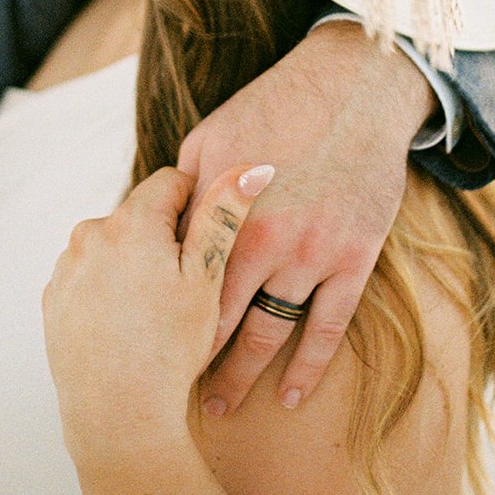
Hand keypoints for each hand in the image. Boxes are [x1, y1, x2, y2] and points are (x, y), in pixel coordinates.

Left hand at [42, 162, 273, 468]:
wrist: (118, 416)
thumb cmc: (171, 348)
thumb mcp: (209, 278)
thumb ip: (224, 214)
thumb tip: (252, 166)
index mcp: (131, 221)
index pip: (171, 183)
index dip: (194, 208)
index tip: (202, 245)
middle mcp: (90, 233)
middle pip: (139, 215)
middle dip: (162, 238)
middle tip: (180, 286)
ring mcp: (66, 266)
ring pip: (113, 245)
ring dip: (133, 261)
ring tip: (152, 310)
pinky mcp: (52, 296)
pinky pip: (89, 274)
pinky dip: (108, 288)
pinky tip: (126, 323)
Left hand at [177, 23, 435, 414]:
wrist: (354, 89)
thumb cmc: (275, 106)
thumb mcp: (211, 137)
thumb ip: (183, 191)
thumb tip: (154, 233)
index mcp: (220, 206)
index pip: (179, 275)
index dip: (157, 313)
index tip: (141, 345)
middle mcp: (263, 236)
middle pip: (218, 315)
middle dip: (192, 359)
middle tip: (169, 393)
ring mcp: (311, 252)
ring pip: (268, 332)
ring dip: (242, 375)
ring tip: (218, 406)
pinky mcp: (354, 259)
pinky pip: (328, 329)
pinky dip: (307, 369)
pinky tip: (289, 397)